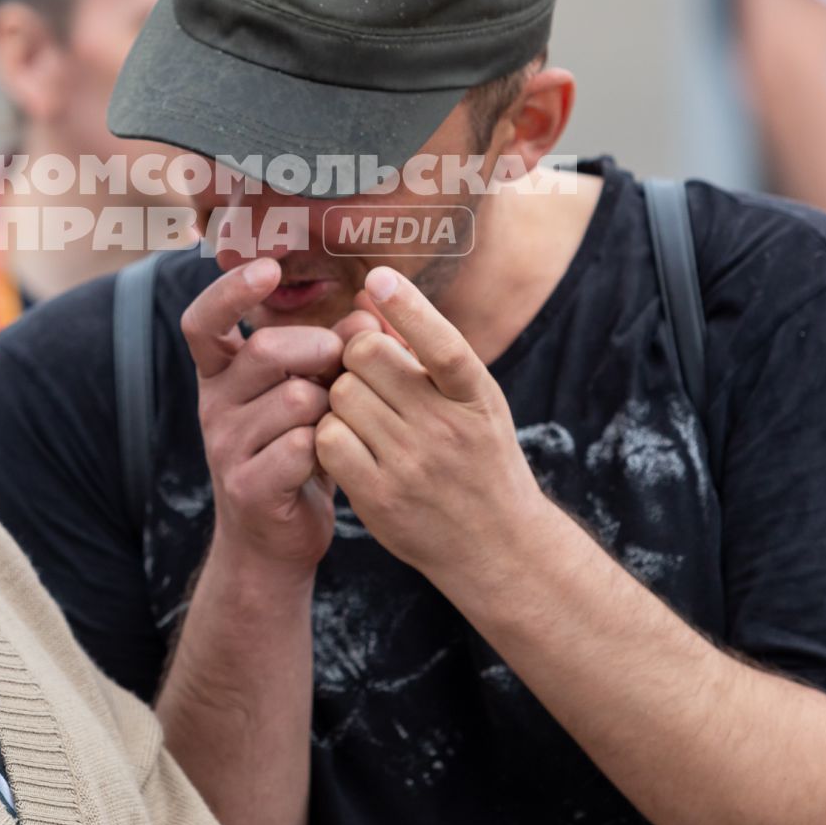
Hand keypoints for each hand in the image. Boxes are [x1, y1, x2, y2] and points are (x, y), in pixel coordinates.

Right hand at [180, 258, 375, 574]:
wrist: (274, 541)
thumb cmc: (298, 452)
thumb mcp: (312, 394)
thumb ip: (335, 351)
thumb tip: (368, 316)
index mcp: (220, 374)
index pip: (203, 321)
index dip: (230, 290)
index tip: (268, 268)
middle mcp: (213, 405)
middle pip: (265, 351)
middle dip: (317, 349)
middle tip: (341, 363)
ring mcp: (224, 448)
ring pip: (294, 400)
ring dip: (332, 408)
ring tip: (339, 424)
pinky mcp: (247, 487)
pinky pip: (302, 448)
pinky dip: (330, 449)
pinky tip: (333, 460)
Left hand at [316, 266, 542, 590]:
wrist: (498, 546)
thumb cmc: (479, 459)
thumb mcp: (475, 401)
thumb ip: (429, 353)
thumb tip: (369, 296)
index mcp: (477, 396)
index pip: (443, 345)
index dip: (409, 308)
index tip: (378, 278)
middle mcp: (448, 428)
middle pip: (366, 356)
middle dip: (355, 355)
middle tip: (366, 374)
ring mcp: (412, 465)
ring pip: (341, 394)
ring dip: (340, 395)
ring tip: (363, 413)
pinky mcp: (379, 497)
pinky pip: (327, 440)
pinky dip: (327, 433)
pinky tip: (347, 442)